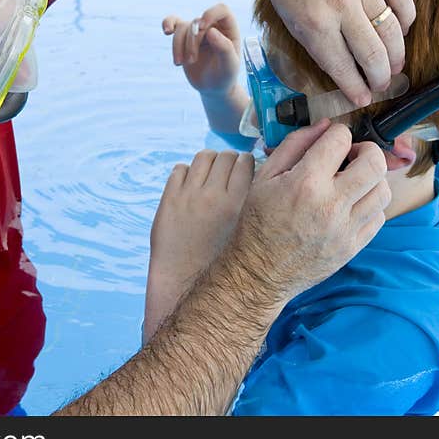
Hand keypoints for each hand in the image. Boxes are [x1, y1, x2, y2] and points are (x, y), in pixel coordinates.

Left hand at [144, 149, 253, 343]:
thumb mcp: (250, 237)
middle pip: (226, 156)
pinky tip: (190, 185)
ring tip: (209, 174)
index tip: (247, 168)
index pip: (246, 162)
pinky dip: (186, 172)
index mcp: (240, 203)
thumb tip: (269, 190)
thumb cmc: (223, 266)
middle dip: (229, 161)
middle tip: (228, 172)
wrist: (185, 282)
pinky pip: (179, 169)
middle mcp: (215, 194)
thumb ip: (258, 212)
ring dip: (209, 162)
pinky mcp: (169, 199)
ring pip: (203, 157)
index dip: (247, 163)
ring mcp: (189, 195)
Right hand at [162, 3, 240, 95]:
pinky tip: (166, 31)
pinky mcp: (184, 36)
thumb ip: (224, 48)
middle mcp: (213, 25)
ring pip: (182, 27)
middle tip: (191, 61)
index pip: (221, 10)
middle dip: (192, 42)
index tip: (203, 28)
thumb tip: (210, 31)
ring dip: (178, 45)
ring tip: (180, 63)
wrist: (212, 87)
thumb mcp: (229, 65)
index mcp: (228, 28)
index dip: (210, 14)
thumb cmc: (225, 75)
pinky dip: (168, 23)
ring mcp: (197, 30)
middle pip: (197, 23)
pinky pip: (174, 23)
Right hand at [224, 118, 390, 300]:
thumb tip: (324, 126)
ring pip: (383, 190)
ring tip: (353, 181)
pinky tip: (351, 204)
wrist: (259, 271)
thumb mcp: (265, 176)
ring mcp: (345, 229)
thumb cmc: (258, 220)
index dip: (337, 134)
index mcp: (305, 183)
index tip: (331, 141)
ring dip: (372, 179)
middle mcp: (330, 205)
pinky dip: (370, 205)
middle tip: (352, 156)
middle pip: (375, 163)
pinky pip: (379, 217)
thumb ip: (294, 145)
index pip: (341, 139)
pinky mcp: (353, 247)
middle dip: (367, 150)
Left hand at [253, 0, 415, 106]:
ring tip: (395, 66)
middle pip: (373, 55)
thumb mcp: (290, 22)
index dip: (357, 89)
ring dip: (397, 54)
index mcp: (314, 25)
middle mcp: (340, 6)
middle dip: (381, 79)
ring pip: (392, 30)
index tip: (364, 99)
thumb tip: (346, 72)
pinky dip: (406, 18)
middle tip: (383, 85)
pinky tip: (402, 29)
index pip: (344, 68)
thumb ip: (320, 46)